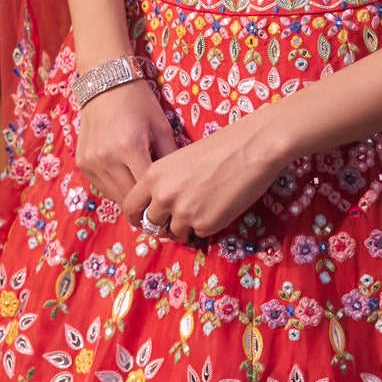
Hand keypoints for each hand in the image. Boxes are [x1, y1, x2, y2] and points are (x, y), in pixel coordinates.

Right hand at [76, 79, 176, 206]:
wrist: (105, 83)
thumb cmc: (139, 102)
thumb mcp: (161, 126)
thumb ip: (170, 156)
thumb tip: (180, 185)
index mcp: (130, 147)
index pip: (147, 189)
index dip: (160, 202)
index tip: (171, 208)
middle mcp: (106, 157)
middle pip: (129, 198)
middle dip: (146, 207)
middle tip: (160, 212)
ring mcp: (91, 161)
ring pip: (115, 196)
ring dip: (130, 201)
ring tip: (146, 202)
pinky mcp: (82, 162)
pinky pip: (102, 187)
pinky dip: (116, 189)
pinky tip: (128, 183)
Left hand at [121, 112, 287, 245]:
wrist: (251, 148)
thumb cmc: (219, 148)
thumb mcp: (179, 160)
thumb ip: (164, 182)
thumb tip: (158, 205)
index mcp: (154, 176)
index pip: (130, 207)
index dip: (136, 216)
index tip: (144, 220)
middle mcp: (163, 196)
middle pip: (151, 224)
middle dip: (162, 224)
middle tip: (178, 218)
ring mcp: (183, 213)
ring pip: (174, 233)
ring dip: (185, 227)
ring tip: (202, 208)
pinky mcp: (205, 224)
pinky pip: (198, 233)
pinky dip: (206, 225)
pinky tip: (219, 206)